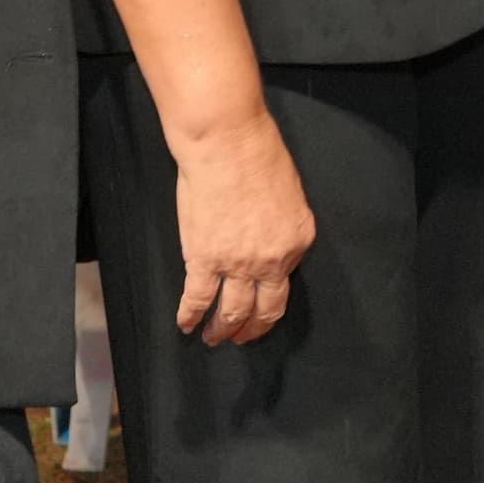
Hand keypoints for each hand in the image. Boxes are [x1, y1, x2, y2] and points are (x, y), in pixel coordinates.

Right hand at [173, 112, 317, 345]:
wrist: (227, 143)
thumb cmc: (258, 154)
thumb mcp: (289, 194)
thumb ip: (281, 225)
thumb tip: (268, 241)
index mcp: (297, 241)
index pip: (287, 281)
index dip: (271, 298)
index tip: (262, 306)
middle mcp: (272, 261)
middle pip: (265, 309)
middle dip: (252, 329)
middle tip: (242, 338)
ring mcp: (237, 264)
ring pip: (231, 312)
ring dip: (222, 330)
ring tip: (214, 339)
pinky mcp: (205, 260)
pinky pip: (197, 299)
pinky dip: (190, 316)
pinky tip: (186, 325)